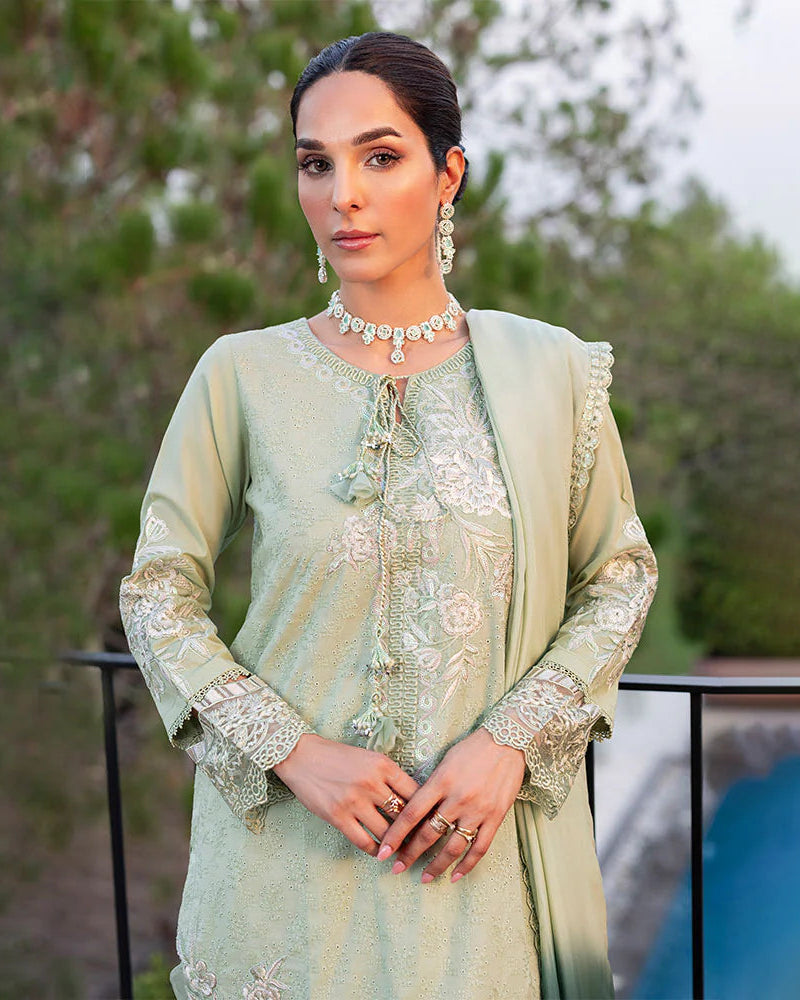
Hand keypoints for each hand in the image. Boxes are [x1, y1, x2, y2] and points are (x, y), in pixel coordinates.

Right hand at [273, 733, 420, 857]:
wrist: (302, 756)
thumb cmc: (337, 757)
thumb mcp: (368, 757)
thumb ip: (388, 776)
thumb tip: (410, 799)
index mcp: (383, 765)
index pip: (415, 792)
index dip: (426, 810)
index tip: (431, 822)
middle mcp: (372, 783)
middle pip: (404, 815)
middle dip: (415, 832)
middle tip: (422, 843)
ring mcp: (354, 801)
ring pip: (386, 832)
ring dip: (396, 845)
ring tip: (403, 852)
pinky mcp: (338, 816)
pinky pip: (364, 841)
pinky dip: (375, 850)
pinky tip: (379, 852)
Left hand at [375, 726, 525, 882]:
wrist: (507, 741)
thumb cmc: (472, 748)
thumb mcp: (445, 761)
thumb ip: (432, 785)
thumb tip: (414, 809)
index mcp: (441, 781)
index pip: (411, 814)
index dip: (395, 836)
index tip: (383, 852)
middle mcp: (457, 798)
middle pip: (429, 834)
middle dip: (410, 854)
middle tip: (397, 868)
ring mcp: (477, 810)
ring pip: (453, 847)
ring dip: (437, 865)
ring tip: (425, 878)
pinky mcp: (496, 817)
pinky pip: (479, 847)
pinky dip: (467, 865)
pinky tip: (456, 876)